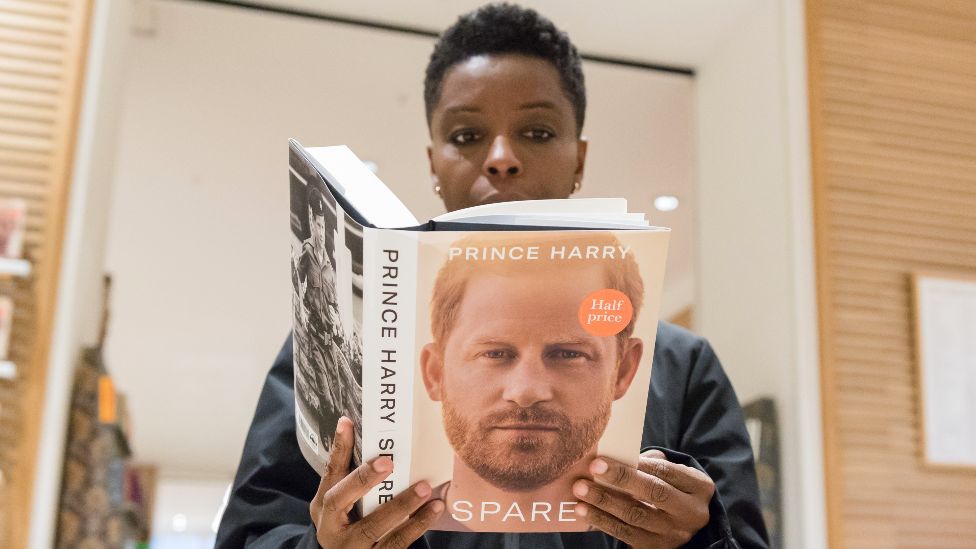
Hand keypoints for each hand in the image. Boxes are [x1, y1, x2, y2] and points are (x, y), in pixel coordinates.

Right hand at [310, 417, 443, 547]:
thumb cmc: (349, 527)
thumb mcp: (342, 505)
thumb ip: (352, 478)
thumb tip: (364, 432)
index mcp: (323, 508)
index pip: (329, 473)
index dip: (338, 448)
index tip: (347, 422)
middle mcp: (331, 528)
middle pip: (340, 500)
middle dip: (362, 480)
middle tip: (387, 462)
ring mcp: (351, 547)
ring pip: (373, 526)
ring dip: (401, 505)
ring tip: (424, 488)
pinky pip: (396, 542)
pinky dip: (417, 525)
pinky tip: (433, 509)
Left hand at [572, 450, 714, 547]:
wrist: (685, 525)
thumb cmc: (672, 488)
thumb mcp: (674, 473)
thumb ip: (652, 462)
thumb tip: (618, 453)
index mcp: (699, 487)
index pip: (667, 471)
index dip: (639, 464)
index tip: (615, 454)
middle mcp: (691, 513)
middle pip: (654, 493)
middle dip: (621, 479)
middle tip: (594, 467)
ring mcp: (674, 534)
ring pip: (636, 516)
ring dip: (604, 502)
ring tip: (581, 490)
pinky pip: (626, 535)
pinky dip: (603, 521)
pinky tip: (585, 510)